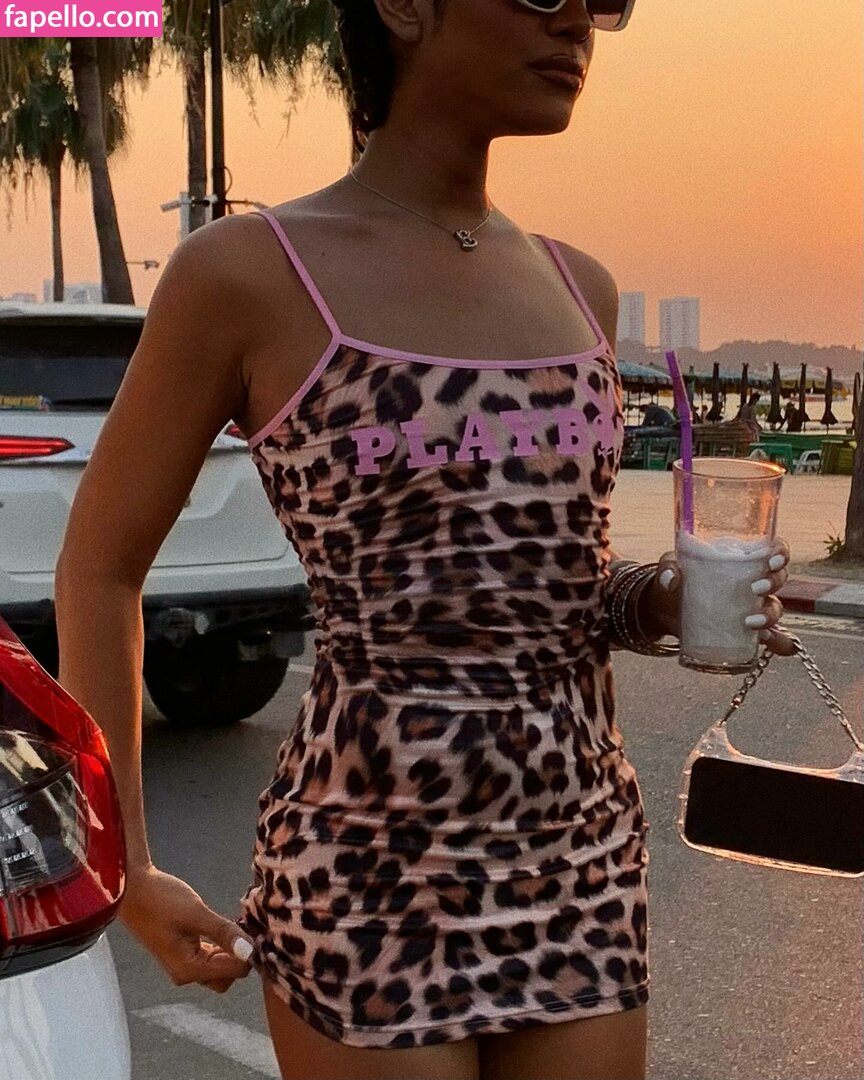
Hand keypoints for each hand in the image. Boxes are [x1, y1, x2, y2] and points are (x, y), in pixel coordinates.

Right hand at [121, 865, 253, 993]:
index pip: (234, 971)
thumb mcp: (196, 914)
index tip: (257, 928)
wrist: (133, 888)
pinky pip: (211, 956)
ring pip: (221, 966)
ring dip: (233, 949)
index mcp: (189, 970)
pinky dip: (223, 944)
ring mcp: (184, 963)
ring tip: (240, 922)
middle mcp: (186, 973)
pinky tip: (228, 925)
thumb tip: (250, 952)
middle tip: (249, 926)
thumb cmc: (161, 900)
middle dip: (242, 954)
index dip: (250, 952)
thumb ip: (224, 933)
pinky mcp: (185, 951)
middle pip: (228, 975)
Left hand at [642, 538, 797, 656]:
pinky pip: (772, 637)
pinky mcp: (746, 631)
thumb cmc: (674, 581)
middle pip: (778, 578)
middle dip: (773, 582)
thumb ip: (667, 568)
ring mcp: (751, 607)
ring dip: (771, 615)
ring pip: (775, 607)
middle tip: (755, 589)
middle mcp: (752, 581)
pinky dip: (781, 643)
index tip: (771, 560)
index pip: (772, 550)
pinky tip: (782, 646)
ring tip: (751, 623)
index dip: (780, 552)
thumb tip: (672, 579)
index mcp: (740, 559)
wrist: (664, 611)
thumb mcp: (668, 568)